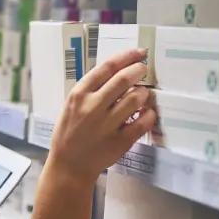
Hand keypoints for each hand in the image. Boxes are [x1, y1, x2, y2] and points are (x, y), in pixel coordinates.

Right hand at [30, 48, 156, 218]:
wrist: (69, 165)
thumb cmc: (69, 133)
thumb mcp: (71, 107)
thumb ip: (90, 91)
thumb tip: (117, 73)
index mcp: (78, 95)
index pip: (106, 67)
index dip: (126, 57)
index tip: (138, 53)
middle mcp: (92, 107)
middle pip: (124, 79)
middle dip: (138, 70)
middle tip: (143, 70)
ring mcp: (107, 124)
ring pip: (136, 98)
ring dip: (144, 93)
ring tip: (142, 95)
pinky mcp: (120, 140)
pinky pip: (143, 122)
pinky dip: (149, 115)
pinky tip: (147, 114)